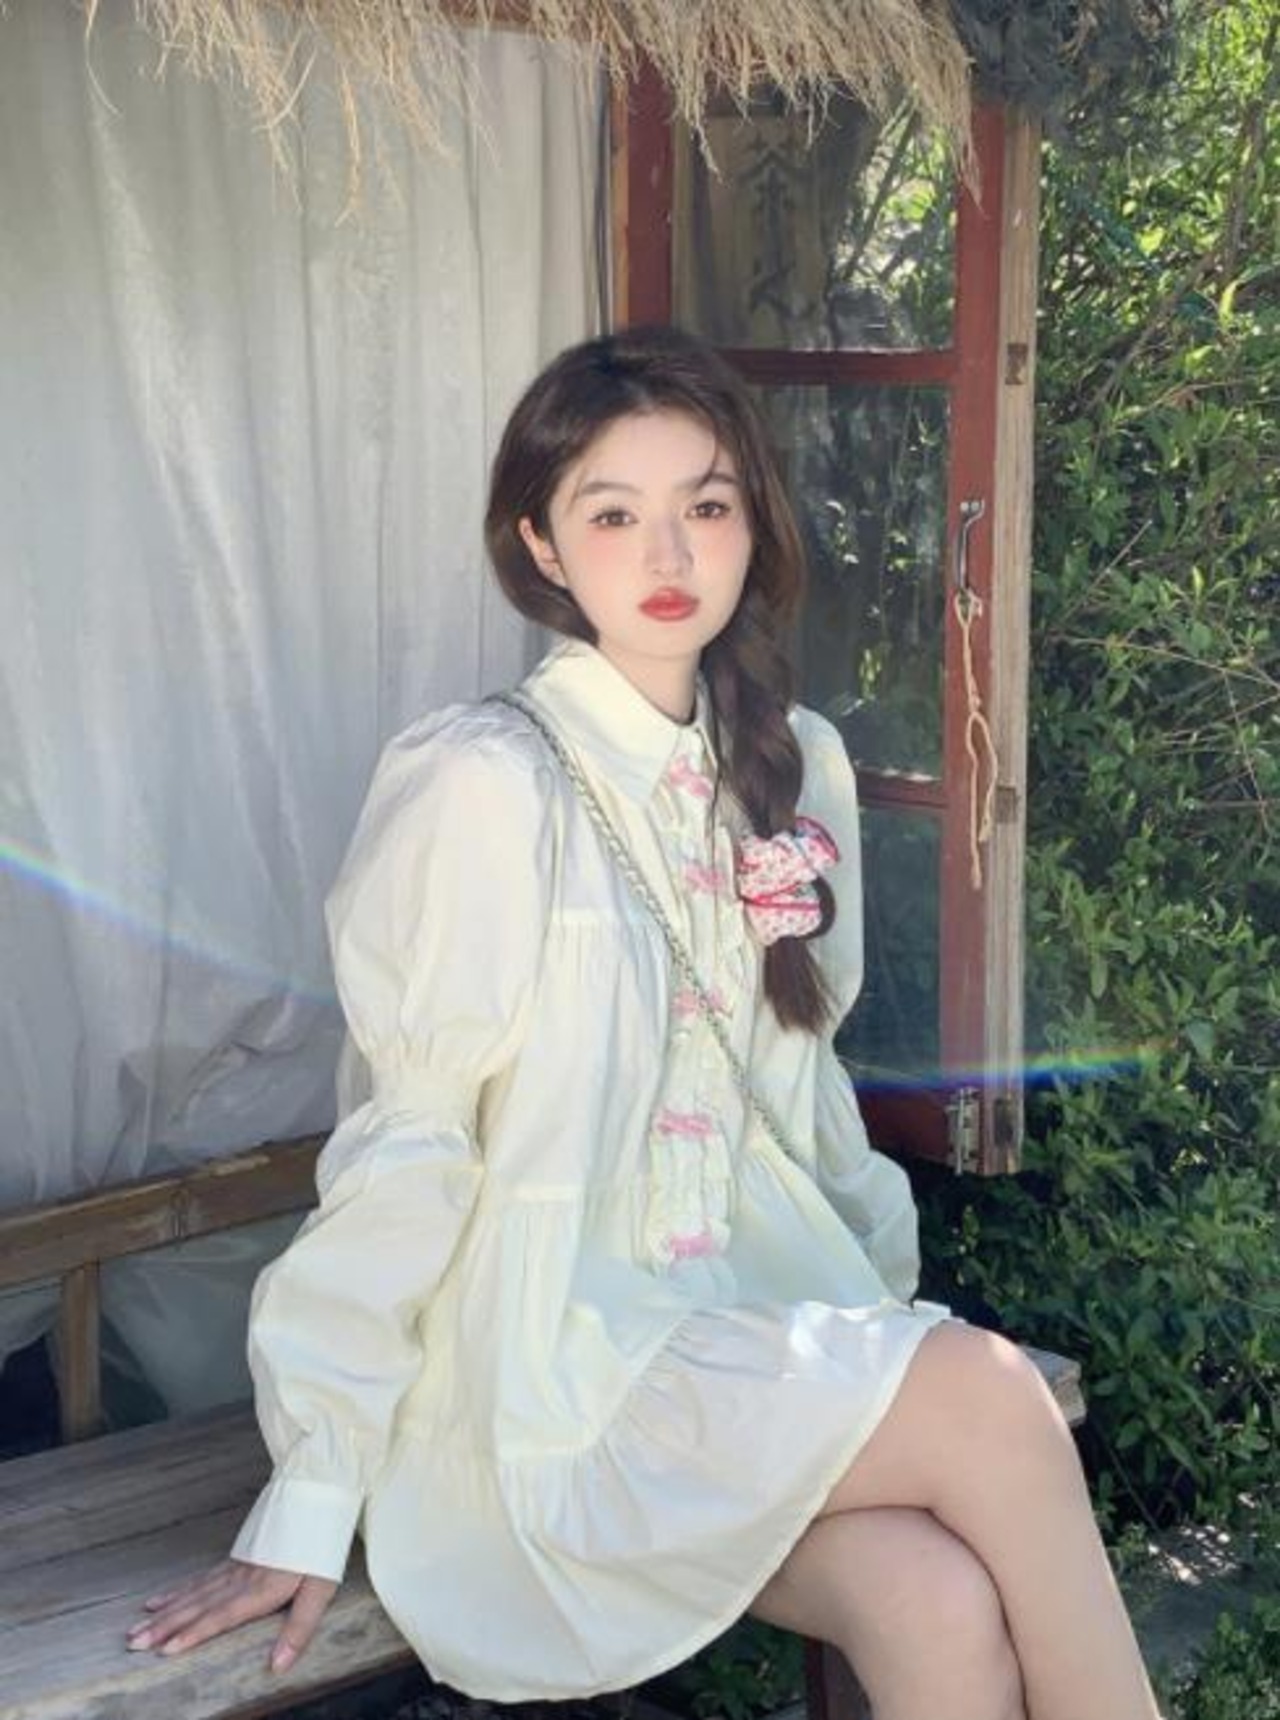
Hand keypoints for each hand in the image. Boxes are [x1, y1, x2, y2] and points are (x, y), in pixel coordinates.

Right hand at [126, 1558, 338, 1671]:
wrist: (316, 1491)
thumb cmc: (321, 1543)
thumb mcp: (321, 1588)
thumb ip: (299, 1628)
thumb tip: (277, 1667)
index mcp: (260, 1589)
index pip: (220, 1617)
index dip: (193, 1634)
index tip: (164, 1651)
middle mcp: (241, 1578)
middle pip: (197, 1605)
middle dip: (164, 1626)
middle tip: (133, 1643)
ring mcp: (236, 1565)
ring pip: (193, 1591)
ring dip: (164, 1611)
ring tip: (137, 1626)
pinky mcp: (237, 1555)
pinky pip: (200, 1577)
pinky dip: (178, 1590)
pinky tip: (160, 1598)